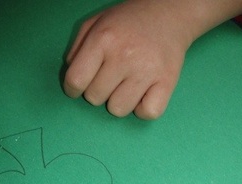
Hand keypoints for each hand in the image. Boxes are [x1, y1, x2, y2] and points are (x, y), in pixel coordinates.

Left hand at [64, 0, 241, 118]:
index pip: (76, 80)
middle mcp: (125, 55)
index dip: (72, 89)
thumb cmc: (128, 23)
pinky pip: (147, 113)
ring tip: (126, 84)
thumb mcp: (95, 24)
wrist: (170, 13)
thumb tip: (72, 80)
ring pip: (118, 110)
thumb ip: (76, 50)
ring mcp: (147, 70)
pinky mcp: (167, 82)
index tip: (78, 88)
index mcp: (104, 39)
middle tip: (109, 78)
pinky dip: (143, 109)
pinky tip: (142, 93)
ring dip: (118, 102)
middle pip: (95, 98)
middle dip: (97, 91)